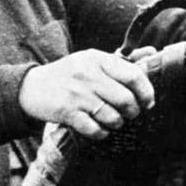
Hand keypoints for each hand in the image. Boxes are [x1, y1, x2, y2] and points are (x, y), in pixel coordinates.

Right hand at [18, 50, 154, 139]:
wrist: (31, 88)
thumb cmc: (69, 75)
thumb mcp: (92, 60)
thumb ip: (121, 60)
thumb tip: (154, 52)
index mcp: (97, 59)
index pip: (133, 75)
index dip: (146, 92)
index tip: (148, 102)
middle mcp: (88, 74)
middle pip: (125, 99)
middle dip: (132, 112)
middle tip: (129, 114)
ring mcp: (76, 94)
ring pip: (111, 116)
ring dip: (116, 123)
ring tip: (112, 121)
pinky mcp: (66, 112)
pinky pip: (94, 129)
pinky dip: (101, 133)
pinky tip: (98, 129)